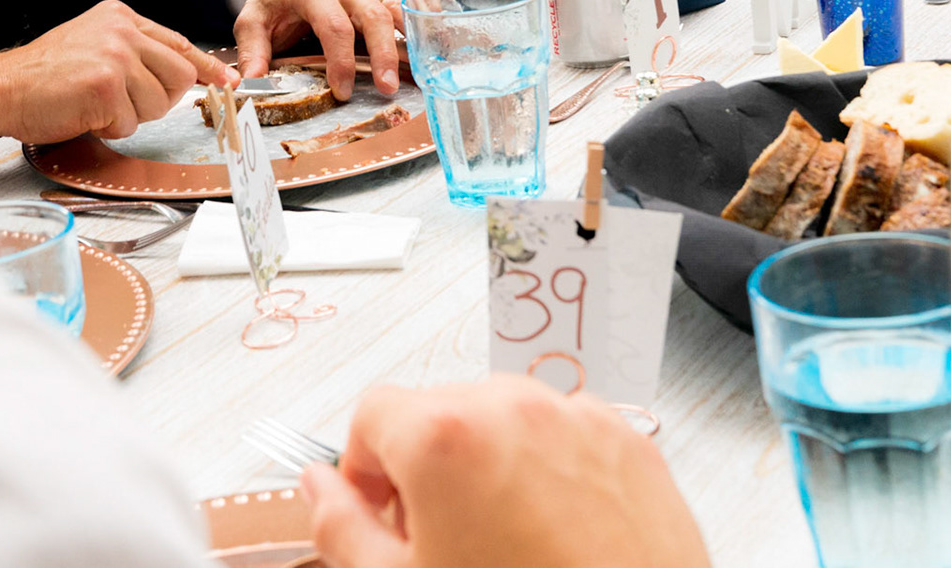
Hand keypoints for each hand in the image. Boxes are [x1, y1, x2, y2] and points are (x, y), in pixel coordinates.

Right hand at [0, 0, 232, 144]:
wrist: (3, 87)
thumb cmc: (44, 76)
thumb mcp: (94, 45)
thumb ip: (135, 53)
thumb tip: (183, 76)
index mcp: (121, 17)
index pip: (178, 43)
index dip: (206, 67)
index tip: (228, 81)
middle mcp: (122, 30)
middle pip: (178, 76)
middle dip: (157, 100)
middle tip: (119, 103)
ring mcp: (115, 55)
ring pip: (157, 104)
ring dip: (128, 117)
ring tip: (93, 104)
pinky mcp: (106, 85)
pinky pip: (130, 123)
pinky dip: (108, 128)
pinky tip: (83, 112)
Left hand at [234, 0, 400, 99]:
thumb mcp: (251, 20)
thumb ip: (252, 51)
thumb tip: (252, 83)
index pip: (334, 26)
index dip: (341, 60)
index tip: (342, 90)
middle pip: (371, 16)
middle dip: (383, 53)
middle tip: (386, 87)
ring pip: (388, 13)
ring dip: (398, 46)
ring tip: (404, 79)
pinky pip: (395, 10)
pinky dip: (407, 30)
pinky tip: (415, 53)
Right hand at [301, 376, 709, 567]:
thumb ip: (341, 530)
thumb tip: (319, 489)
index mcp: (445, 437)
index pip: (372, 413)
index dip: (363, 468)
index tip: (376, 510)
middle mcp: (513, 409)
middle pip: (438, 412)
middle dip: (425, 468)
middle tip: (435, 539)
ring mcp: (578, 422)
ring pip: (503, 418)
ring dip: (486, 463)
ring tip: (500, 541)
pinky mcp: (631, 446)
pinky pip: (564, 433)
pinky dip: (548, 469)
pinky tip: (550, 536)